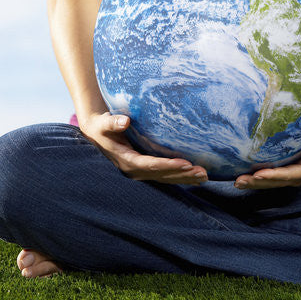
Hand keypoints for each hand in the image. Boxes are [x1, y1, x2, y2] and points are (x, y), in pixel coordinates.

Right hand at [78, 112, 207, 183]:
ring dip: (185, 178)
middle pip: (162, 175)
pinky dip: (180, 177)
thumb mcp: (104, 124)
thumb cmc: (102, 126)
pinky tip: (195, 177)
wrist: (96, 132)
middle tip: (202, 172)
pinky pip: (165, 175)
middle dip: (183, 174)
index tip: (186, 163)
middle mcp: (134, 170)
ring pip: (166, 178)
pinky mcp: (145, 169)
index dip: (168, 166)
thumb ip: (113, 122)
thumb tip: (125, 121)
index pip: (151, 165)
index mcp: (126, 161)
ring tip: (204, 176)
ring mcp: (140, 172)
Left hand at [232, 118, 300, 189]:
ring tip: (237, 182)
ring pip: (271, 182)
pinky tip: (242, 175)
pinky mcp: (286, 169)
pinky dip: (257, 177)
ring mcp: (292, 174)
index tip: (258, 174)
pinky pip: (270, 176)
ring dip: (254, 183)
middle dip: (257, 182)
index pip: (288, 174)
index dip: (273, 176)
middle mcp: (299, 175)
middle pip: (276, 182)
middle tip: (239, 181)